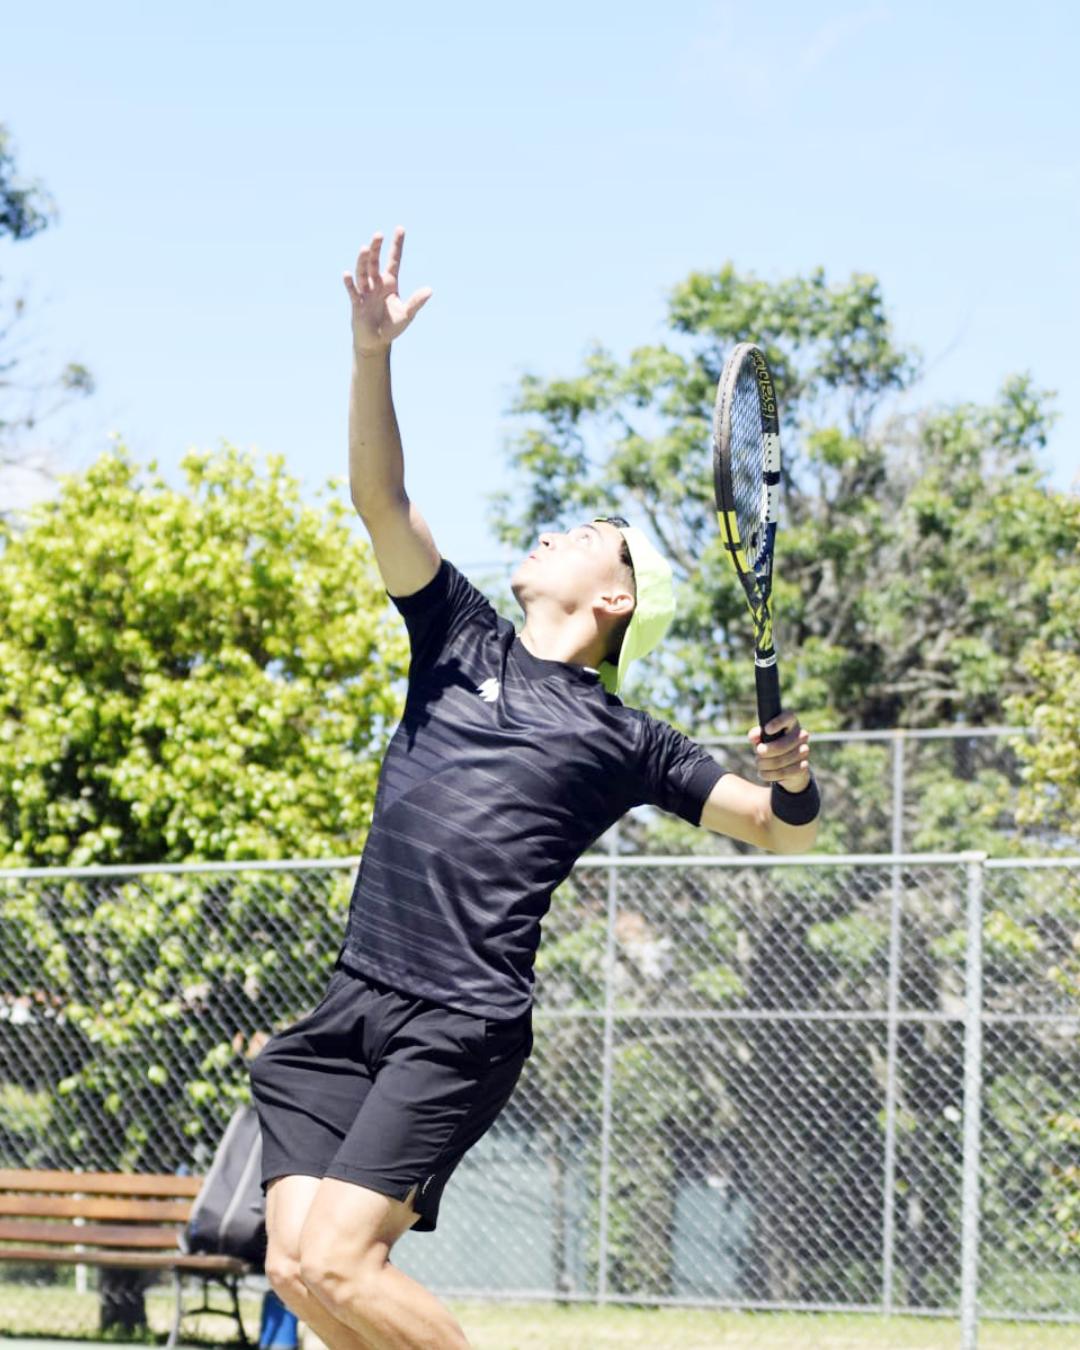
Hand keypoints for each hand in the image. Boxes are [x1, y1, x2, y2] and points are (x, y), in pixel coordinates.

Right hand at [343, 227, 432, 354]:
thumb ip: (416, 302)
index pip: (394, 260)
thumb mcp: (407, 314)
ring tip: (365, 248)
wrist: (376, 342)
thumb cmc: (392, 327)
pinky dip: (349, 283)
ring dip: (363, 261)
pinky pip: (352, 291)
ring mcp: (365, 292)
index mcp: (390, 283)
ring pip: (363, 273)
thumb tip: (429, 290)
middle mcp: (376, 284)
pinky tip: (347, 274)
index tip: (400, 228)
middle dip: (376, 248)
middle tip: (378, 235)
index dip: (396, 245)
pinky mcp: (357, 303)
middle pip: (375, 262)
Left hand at [749, 711, 810, 791]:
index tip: (767, 730)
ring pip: (781, 760)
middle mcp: (801, 735)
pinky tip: (763, 773)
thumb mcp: (762, 738)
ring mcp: (804, 751)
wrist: (788, 766)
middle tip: (758, 752)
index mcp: (791, 723)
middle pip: (782, 744)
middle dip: (766, 751)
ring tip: (759, 764)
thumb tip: (754, 738)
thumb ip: (757, 735)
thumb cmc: (771, 745)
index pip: (788, 717)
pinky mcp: (804, 766)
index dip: (778, 723)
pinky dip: (770, 774)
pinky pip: (784, 772)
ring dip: (765, 764)